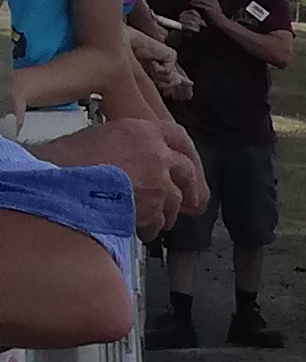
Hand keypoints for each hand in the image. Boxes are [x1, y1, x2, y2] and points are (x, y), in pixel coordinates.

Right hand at [67, 118, 203, 233]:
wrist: (57, 184)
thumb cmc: (65, 162)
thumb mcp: (100, 137)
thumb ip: (127, 146)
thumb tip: (133, 160)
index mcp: (141, 130)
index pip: (178, 136)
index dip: (188, 153)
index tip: (191, 165)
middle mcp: (155, 153)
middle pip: (187, 171)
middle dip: (191, 189)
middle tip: (192, 202)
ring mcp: (157, 181)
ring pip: (176, 201)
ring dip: (166, 213)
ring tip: (155, 221)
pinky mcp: (152, 208)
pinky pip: (159, 222)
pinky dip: (151, 229)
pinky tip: (140, 230)